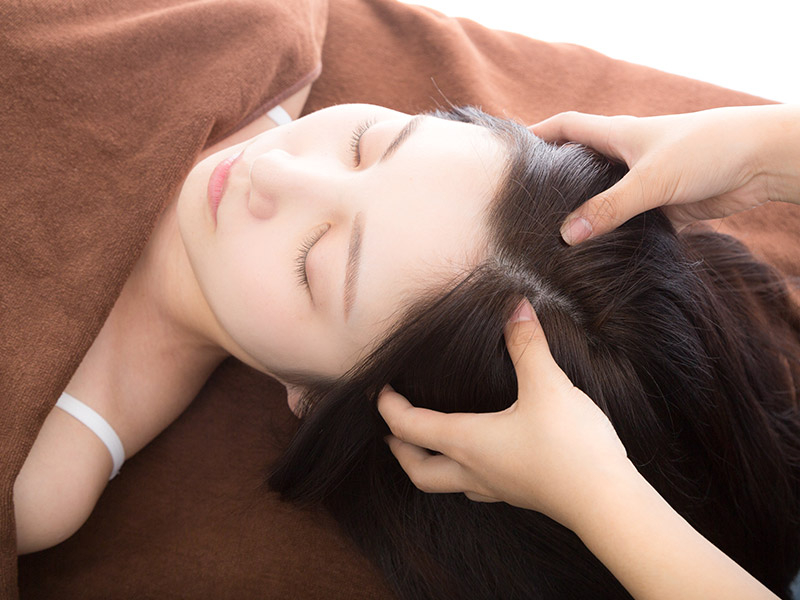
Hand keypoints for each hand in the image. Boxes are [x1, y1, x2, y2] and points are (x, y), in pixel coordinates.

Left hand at [377, 299, 630, 529]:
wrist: (607, 502)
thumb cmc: (571, 446)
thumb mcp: (547, 386)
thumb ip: (528, 344)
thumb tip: (516, 306)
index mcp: (468, 442)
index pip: (410, 427)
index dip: (389, 408)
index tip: (380, 390)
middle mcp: (474, 470)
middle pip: (419, 470)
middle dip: (399, 450)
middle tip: (391, 430)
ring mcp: (497, 488)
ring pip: (446, 483)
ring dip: (430, 464)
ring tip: (431, 444)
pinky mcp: (520, 495)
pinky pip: (478, 487)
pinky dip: (465, 472)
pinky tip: (483, 459)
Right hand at [531, 105, 799, 243]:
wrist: (760, 162)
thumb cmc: (705, 150)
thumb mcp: (650, 179)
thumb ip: (608, 208)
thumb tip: (566, 236)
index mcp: (616, 135)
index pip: (565, 127)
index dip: (536, 134)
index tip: (508, 151)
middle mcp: (624, 157)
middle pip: (578, 165)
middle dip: (552, 180)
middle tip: (523, 204)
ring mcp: (641, 182)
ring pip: (600, 197)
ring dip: (581, 213)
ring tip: (548, 236)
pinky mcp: (659, 206)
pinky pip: (625, 220)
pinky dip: (609, 233)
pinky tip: (593, 253)